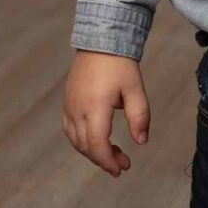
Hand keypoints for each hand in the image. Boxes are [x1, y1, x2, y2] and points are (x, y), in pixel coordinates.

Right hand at [62, 50, 150, 177]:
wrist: (101, 40)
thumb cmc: (120, 63)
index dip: (108, 161)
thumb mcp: (135, 88)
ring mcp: (69, 105)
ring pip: (76, 140)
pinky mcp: (67, 101)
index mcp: (95, 106)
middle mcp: (78, 108)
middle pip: (86, 146)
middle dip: (104, 159)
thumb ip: (140, 116)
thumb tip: (141, 141)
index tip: (121, 168)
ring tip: (111, 153)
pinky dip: (81, 140)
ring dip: (92, 151)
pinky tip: (95, 139)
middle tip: (122, 163)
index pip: (97, 144)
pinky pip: (69, 129)